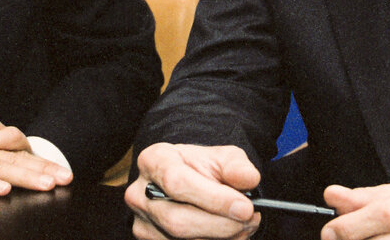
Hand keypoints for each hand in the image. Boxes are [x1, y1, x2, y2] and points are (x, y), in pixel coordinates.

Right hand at [125, 143, 261, 239]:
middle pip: (178, 220)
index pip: (177, 182)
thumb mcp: (220, 157)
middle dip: (220, 225)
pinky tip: (231, 235)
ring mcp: (143, 222)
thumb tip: (249, 179)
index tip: (245, 207)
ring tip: (245, 226)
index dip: (213, 198)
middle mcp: (140, 193)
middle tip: (250, 220)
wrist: (188, 181)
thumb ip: (235, 166)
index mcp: (153, 161)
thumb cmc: (202, 168)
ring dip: (222, 238)